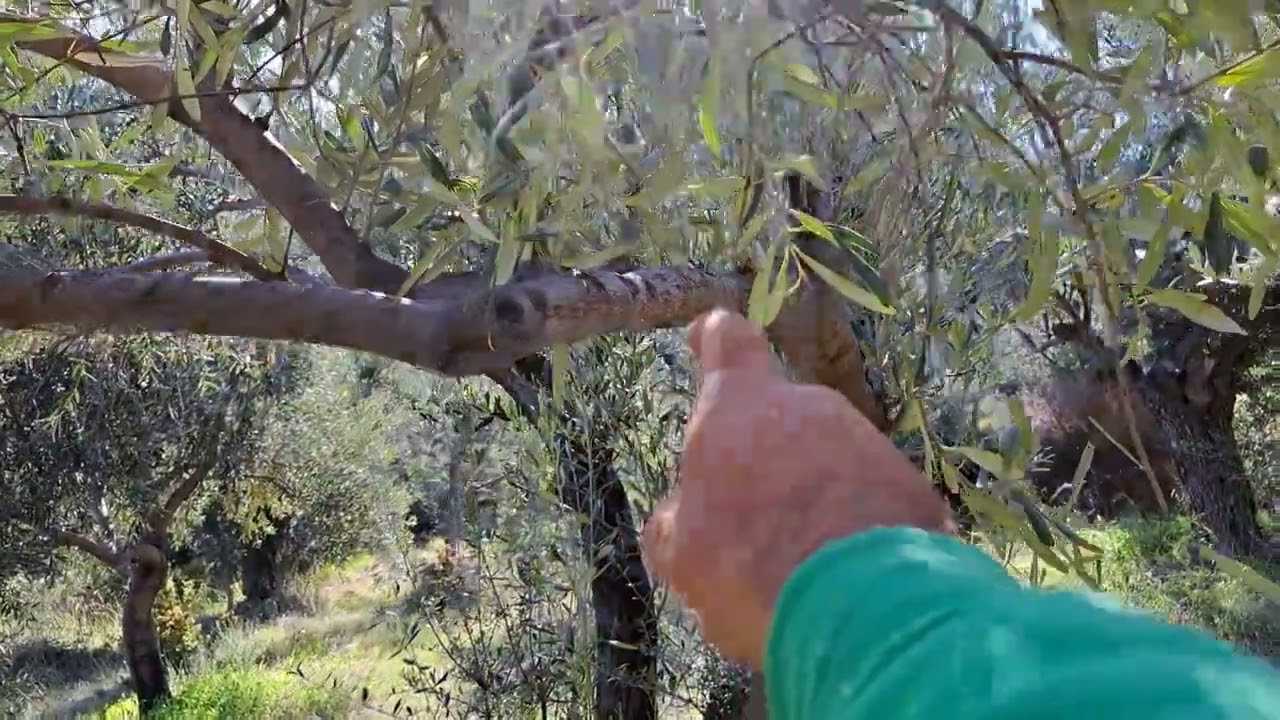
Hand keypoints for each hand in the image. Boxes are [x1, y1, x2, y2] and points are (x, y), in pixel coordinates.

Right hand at [642, 308, 954, 668]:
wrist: (860, 605)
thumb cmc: (748, 563)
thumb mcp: (681, 553)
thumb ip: (677, 519)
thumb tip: (681, 512)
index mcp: (741, 407)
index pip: (729, 344)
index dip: (716, 338)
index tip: (708, 334)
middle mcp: (809, 406)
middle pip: (780, 416)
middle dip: (767, 457)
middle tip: (753, 521)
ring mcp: (866, 441)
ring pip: (828, 458)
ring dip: (812, 495)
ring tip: (802, 562)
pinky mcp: (911, 484)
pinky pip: (870, 496)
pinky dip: (855, 524)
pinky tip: (845, 573)